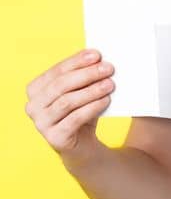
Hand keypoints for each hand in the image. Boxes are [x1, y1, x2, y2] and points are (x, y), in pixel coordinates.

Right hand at [25, 49, 115, 165]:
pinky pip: (74, 119)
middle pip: (60, 85)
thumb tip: (99, 58)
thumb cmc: (82, 111)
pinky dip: (92, 108)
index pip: (56, 71)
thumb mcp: (83, 92)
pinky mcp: (54, 138)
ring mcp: (41, 123)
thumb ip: (85, 76)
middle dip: (86, 74)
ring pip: (66, 102)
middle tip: (108, 68)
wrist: (83, 144)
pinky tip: (106, 101)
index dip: (76, 61)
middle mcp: (33, 106)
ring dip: (91, 91)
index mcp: (36, 89)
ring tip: (110, 84)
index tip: (97, 54)